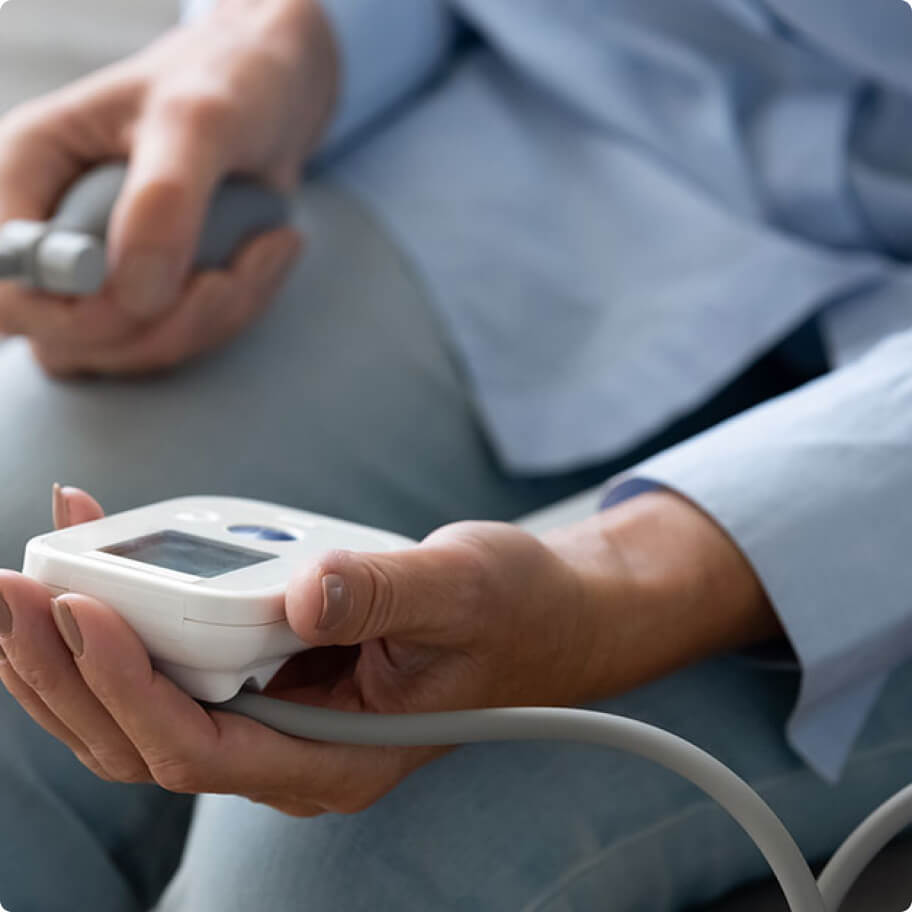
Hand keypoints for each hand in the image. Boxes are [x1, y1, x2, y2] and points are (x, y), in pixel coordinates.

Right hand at [0, 0, 336, 374]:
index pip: (5, 289)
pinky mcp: (148, 296)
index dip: (73, 316)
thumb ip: (164, 200)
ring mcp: (98, 273)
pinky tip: (270, 253)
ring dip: (211, 320)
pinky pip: (179, 342)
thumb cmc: (226, 85)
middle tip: (228, 278)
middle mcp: (51, 232)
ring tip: (268, 249)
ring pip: (127, 352)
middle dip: (161, 327)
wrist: (272, 93)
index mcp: (26, 172)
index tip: (156, 292)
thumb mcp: (200, 119)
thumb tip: (135, 294)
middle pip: (63, 341)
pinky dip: (234, 313)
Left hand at [0, 485, 778, 816]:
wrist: (544, 615)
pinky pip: (176, 665)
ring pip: (144, 712)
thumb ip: (385, 593)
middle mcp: (292, 751)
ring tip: (22, 584)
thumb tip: (302, 594)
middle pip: (146, 738)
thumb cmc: (512, 610)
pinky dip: (125, 622)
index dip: (129, 686)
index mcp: (337, 757)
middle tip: (9, 590)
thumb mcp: (461, 590)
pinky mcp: (273, 674)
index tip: (80, 607)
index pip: (204, 746)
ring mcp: (278, 716)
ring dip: (72, 656)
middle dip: (65, 672)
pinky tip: (100, 566)